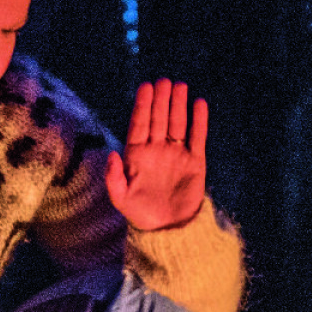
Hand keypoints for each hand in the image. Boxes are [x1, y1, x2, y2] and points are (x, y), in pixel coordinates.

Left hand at [105, 78, 208, 232]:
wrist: (170, 230)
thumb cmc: (141, 214)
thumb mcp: (121, 198)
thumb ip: (113, 177)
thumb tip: (112, 153)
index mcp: (137, 155)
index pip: (139, 124)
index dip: (142, 105)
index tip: (145, 87)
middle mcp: (157, 150)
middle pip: (159, 118)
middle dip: (161, 99)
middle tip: (164, 81)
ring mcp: (176, 154)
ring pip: (177, 123)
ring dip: (178, 105)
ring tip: (180, 86)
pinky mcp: (195, 162)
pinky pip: (197, 137)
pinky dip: (199, 121)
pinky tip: (199, 104)